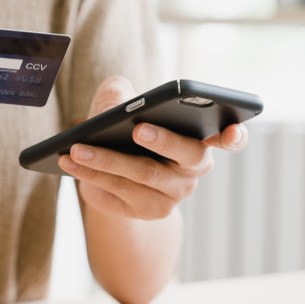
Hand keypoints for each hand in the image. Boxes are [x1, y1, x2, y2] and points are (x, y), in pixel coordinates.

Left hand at [57, 77, 248, 220]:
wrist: (113, 174)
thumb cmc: (123, 128)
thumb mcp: (120, 102)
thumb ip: (120, 93)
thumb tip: (116, 104)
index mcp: (202, 138)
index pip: (232, 139)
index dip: (235, 135)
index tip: (231, 129)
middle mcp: (194, 169)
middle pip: (187, 155)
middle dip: (164, 140)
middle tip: (138, 129)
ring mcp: (172, 194)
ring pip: (142, 174)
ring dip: (106, 159)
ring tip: (78, 147)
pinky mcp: (147, 210)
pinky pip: (118, 191)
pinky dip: (91, 173)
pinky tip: (69, 160)